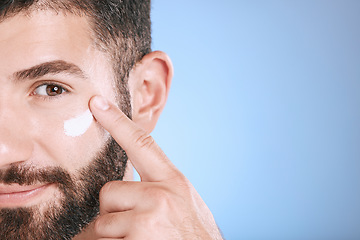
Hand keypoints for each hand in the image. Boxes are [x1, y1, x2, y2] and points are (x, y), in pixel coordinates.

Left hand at [88, 96, 222, 239]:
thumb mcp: (184, 203)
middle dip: (113, 211)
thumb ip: (160, 188)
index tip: (96, 102)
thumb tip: (128, 185)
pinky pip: (105, 239)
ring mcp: (149, 217)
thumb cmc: (194, 235)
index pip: (142, 143)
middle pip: (109, 191)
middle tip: (134, 226)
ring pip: (103, 220)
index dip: (117, 121)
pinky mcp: (138, 236)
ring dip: (113, 233)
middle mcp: (161, 194)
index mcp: (173, 182)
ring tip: (139, 239)